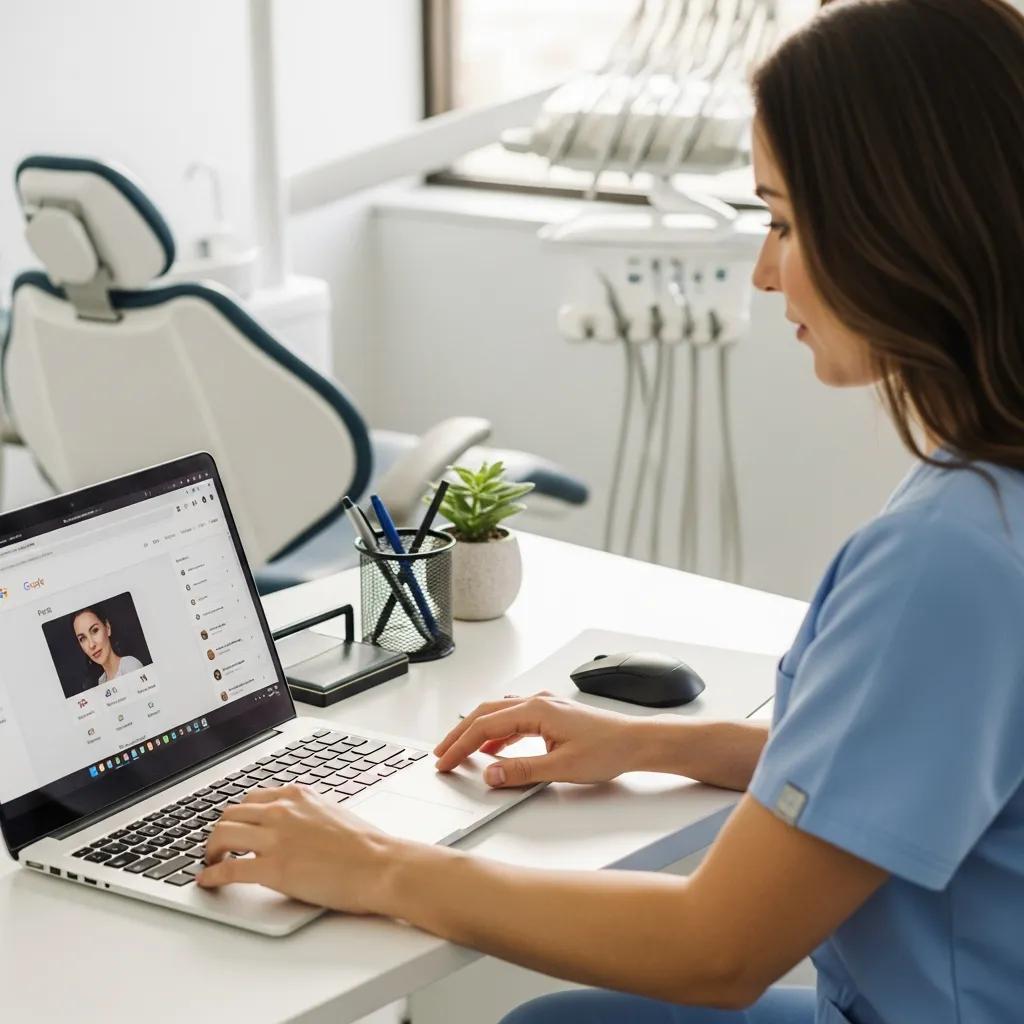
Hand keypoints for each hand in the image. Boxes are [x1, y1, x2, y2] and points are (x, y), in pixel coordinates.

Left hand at [196, 784, 394, 912]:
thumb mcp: (332, 813)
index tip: (234, 827)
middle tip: (218, 847)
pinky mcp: (272, 868)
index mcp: (297, 795)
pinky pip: (229, 868)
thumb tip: (292, 829)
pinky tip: (208, 881)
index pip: (252, 798)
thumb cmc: (365, 845)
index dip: (238, 816)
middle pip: (231, 814)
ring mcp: (275, 838)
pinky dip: (212, 875)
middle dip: (220, 831)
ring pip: (223, 835)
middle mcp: (281, 810)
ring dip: (211, 850)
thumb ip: (305, 815)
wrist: (379, 864)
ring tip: (211, 863)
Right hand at [434, 692, 640, 787]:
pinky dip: (498, 732)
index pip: (485, 726)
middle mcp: (537, 701)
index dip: (460, 745)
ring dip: (478, 732)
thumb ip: (521, 771)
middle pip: (486, 713)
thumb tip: (490, 775)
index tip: (445, 761)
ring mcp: (545, 705)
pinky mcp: (552, 714)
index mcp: (535, 709)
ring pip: (499, 714)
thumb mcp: (561, 768)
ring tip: (461, 751)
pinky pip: (515, 718)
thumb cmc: (608, 749)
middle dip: (460, 734)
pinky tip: (494, 748)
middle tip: (442, 754)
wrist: (636, 741)